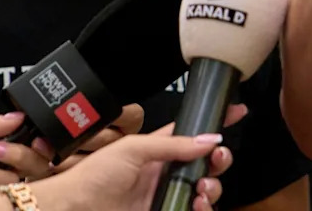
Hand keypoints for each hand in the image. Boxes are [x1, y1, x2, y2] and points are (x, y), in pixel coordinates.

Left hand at [31, 106, 246, 210]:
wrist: (74, 209)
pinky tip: (198, 204)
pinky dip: (203, 208)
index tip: (237, 111)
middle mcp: (166, 173)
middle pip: (206, 163)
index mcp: (158, 151)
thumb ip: (173, 144)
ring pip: (206, 190)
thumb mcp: (133, 149)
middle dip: (220, 159)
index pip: (193, 132)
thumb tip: (209, 138)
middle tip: (219, 158)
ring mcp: (166, 197)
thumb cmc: (93, 176)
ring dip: (213, 187)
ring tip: (203, 189)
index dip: (216, 121)